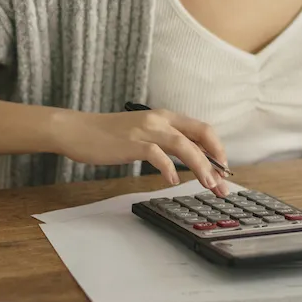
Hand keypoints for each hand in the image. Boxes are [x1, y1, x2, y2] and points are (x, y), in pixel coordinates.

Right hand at [52, 108, 229, 192]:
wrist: (78, 130)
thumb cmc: (110, 136)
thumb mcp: (144, 133)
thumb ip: (166, 141)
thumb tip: (191, 157)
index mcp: (165, 117)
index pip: (202, 129)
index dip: (218, 148)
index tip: (223, 169)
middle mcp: (159, 119)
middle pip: (200, 134)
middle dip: (216, 159)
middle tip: (223, 182)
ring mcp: (146, 130)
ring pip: (184, 145)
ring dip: (201, 166)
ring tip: (209, 185)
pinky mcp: (132, 143)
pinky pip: (157, 155)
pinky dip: (168, 168)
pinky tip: (171, 181)